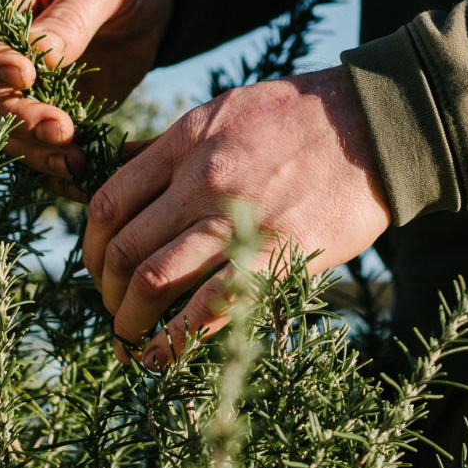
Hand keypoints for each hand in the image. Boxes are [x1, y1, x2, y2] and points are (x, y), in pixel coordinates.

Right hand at [0, 0, 173, 191]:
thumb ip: (72, 16)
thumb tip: (39, 56)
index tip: (26, 76)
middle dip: (12, 114)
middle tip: (61, 129)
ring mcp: (11, 83)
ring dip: (29, 147)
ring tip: (75, 158)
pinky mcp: (39, 112)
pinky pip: (29, 147)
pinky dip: (50, 166)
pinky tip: (80, 175)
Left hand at [83, 65, 391, 364]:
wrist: (377, 124)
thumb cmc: (304, 117)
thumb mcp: (228, 109)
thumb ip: (175, 143)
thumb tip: (121, 167)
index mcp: (187, 139)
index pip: (109, 201)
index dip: (89, 246)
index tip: (97, 269)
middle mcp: (201, 178)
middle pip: (122, 247)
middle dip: (105, 291)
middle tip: (114, 311)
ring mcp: (238, 217)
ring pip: (151, 281)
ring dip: (129, 322)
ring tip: (130, 340)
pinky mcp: (277, 254)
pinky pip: (208, 309)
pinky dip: (173, 343)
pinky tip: (160, 359)